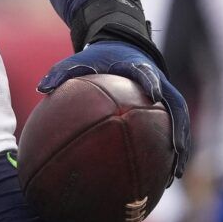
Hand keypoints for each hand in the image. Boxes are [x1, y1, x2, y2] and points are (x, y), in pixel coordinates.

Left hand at [38, 37, 189, 178]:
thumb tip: (41, 89)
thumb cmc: (99, 57)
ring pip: (179, 120)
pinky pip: (172, 127)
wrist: (120, 46)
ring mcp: (164, 93)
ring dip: (181, 144)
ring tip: (176, 173)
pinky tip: (166, 175)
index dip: (152, 83)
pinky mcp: (164, 105)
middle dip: (179, 126)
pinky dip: (172, 149)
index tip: (154, 96)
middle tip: (177, 149)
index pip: (148, 74)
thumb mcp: (80, 60)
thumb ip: (62, 72)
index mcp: (137, 67)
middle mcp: (157, 81)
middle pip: (175, 103)